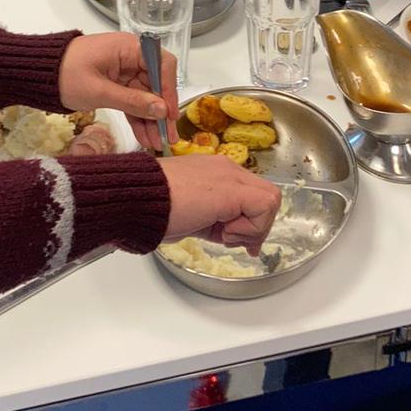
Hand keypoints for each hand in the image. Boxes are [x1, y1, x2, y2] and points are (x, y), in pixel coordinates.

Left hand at [57, 32, 179, 152]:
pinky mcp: (116, 84)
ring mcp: (124, 71)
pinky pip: (132, 101)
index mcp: (128, 48)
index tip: (170, 114)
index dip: (169, 89)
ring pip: (145, 96)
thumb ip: (132, 101)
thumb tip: (162, 109)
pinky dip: (137, 118)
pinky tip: (145, 136)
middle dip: (161, 111)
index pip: (161, 64)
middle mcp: (130, 57)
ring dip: (150, 119)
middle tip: (168, 136)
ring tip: (157, 143)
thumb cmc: (66, 74)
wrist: (39, 73)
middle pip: (155, 83)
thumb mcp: (99, 91)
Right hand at [157, 156, 281, 253]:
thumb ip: (221, 224)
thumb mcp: (195, 217)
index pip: (252, 194)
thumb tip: (244, 242)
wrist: (139, 198)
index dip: (253, 221)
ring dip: (253, 226)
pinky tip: (224, 230)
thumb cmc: (156, 208)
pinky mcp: (232, 189)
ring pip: (270, 201)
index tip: (239, 241)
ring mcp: (230, 176)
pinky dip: (250, 227)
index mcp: (216, 172)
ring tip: (224, 234)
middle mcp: (226, 169)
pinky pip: (263, 208)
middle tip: (236, 241)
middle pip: (267, 197)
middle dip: (258, 226)